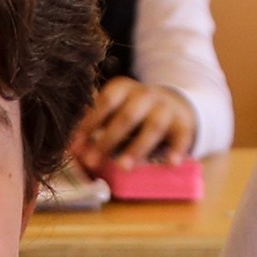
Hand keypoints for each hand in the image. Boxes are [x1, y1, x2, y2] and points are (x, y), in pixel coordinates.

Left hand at [70, 76, 194, 171]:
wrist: (175, 105)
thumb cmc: (135, 113)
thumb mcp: (115, 112)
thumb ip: (96, 127)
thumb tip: (73, 150)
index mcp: (124, 88)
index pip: (106, 102)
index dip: (90, 123)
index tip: (76, 146)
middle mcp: (146, 95)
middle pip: (127, 115)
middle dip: (108, 140)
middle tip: (93, 162)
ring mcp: (167, 109)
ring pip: (153, 126)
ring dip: (137, 147)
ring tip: (123, 167)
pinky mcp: (184, 124)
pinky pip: (182, 136)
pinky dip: (177, 149)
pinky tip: (170, 163)